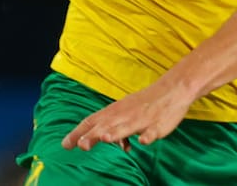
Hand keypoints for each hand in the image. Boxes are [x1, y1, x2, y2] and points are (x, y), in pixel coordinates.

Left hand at [61, 78, 194, 151]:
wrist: (171, 90)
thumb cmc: (144, 104)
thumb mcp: (125, 115)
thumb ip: (113, 128)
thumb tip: (104, 139)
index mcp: (114, 112)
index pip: (92, 122)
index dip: (78, 133)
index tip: (65, 145)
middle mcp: (124, 115)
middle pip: (105, 126)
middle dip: (93, 135)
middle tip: (80, 146)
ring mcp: (141, 120)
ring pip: (126, 128)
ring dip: (116, 134)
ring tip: (104, 139)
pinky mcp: (158, 125)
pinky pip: (152, 132)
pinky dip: (147, 137)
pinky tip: (142, 142)